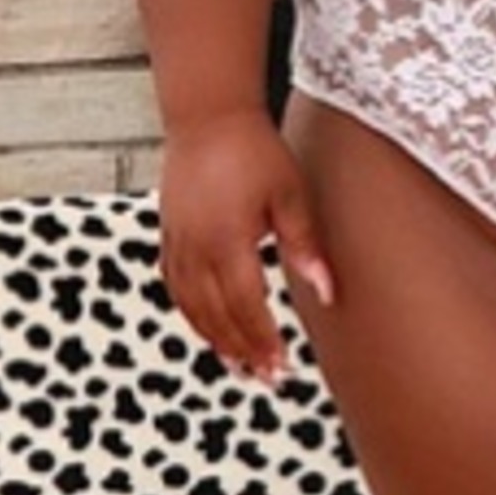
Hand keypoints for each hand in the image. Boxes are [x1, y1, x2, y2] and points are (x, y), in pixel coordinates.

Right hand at [155, 109, 332, 382]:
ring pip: (192, 307)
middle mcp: (196, 247)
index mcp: (227, 240)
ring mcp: (177, 242)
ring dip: (215, 339)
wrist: (208, 116)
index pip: (246, 306)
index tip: (281, 366)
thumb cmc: (255, 151)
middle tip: (266, 378)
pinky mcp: (168, 235)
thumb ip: (306, 247)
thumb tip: (327, 292)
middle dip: (242, 350)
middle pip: (217, 315)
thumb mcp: (291, 195)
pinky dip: (192, 313)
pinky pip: (176, 286)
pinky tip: (209, 328)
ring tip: (239, 365)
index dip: (262, 340)